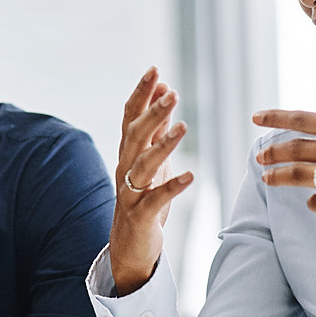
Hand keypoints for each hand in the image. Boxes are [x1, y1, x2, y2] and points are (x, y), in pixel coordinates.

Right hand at [109, 67, 195, 295]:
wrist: (129, 247)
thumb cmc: (143, 200)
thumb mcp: (151, 161)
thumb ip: (156, 130)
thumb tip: (164, 94)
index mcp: (128, 153)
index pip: (130, 117)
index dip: (141, 93)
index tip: (155, 70)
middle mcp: (124, 168)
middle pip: (134, 135)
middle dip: (152, 112)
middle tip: (171, 92)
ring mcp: (130, 192)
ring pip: (143, 164)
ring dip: (163, 144)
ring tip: (183, 126)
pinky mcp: (141, 215)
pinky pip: (156, 198)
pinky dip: (173, 186)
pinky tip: (191, 176)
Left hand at [252, 63, 315, 278]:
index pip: (308, 119)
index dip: (277, 118)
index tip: (256, 117)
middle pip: (297, 148)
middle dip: (272, 152)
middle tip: (260, 157)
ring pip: (301, 176)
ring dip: (280, 177)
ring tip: (268, 178)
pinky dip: (313, 201)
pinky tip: (315, 201)